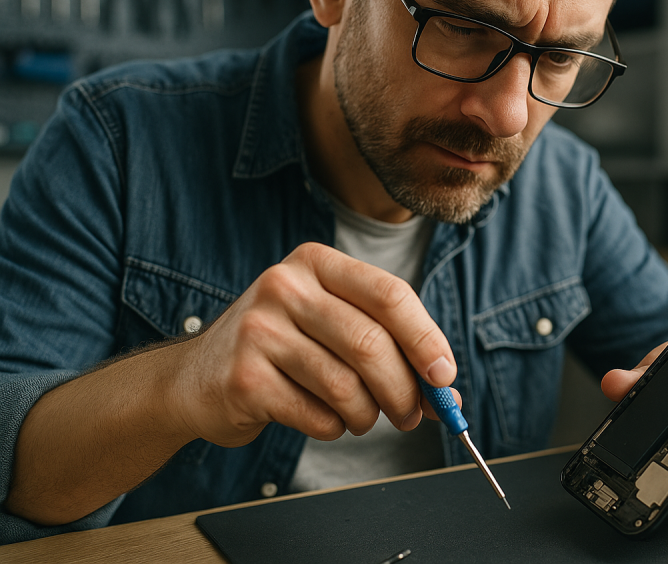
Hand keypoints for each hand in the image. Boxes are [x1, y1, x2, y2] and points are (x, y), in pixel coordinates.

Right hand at [169, 242, 456, 447]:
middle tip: (412, 414)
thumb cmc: (282, 350)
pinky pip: (316, 414)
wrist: (196, 379)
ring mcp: (259, 330)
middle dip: (403, 390)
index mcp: (316, 262)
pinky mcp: (243, 378)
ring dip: (368, 415)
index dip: (426, 338)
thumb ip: (390, 347)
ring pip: (346, 385)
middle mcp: (284, 286)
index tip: (444, 376)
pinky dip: (333, 427)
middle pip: (371, 342)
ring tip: (362, 417)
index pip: (389, 294)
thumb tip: (449, 393)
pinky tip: (322, 418)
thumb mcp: (332, 325)